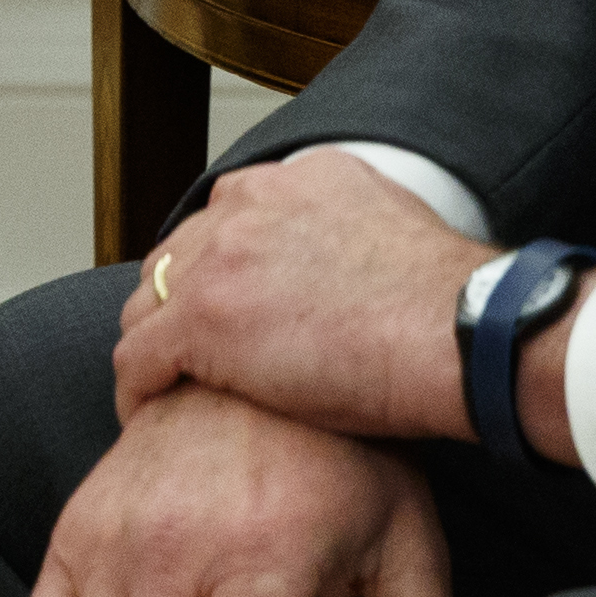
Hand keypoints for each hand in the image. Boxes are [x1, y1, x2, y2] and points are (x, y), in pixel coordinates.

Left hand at [112, 143, 494, 443]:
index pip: (228, 219)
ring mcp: (220, 257)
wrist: (459, 332)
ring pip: (148, 303)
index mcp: (300, 181)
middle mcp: (251, 203)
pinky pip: (138, 356)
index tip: (228, 311)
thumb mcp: (399, 233)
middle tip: (189, 360)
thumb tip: (352, 277)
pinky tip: (146, 415)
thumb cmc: (451, 309)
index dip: (219, 271)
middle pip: (178, 257)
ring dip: (154, 348)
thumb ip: (354, 237)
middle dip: (178, 308)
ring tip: (164, 391)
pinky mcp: (202, 318)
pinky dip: (136, 390)